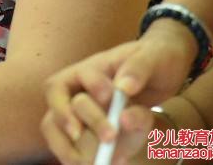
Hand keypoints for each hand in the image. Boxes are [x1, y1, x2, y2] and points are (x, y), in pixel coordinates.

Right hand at [42, 21, 196, 163]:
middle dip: (75, 119)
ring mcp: (79, 109)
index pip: (78, 75)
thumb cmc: (155, 59)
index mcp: (91, 67)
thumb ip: (138, 68)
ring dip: (63, 143)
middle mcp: (78, 88)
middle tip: (107, 137)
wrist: (160, 71)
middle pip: (59, 100)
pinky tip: (94, 163)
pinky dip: (73, 154)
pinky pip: (67, 142)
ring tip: (82, 161)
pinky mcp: (86, 128)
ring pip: (52, 123)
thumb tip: (123, 88)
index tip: (110, 97)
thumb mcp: (152, 57)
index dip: (88, 88)